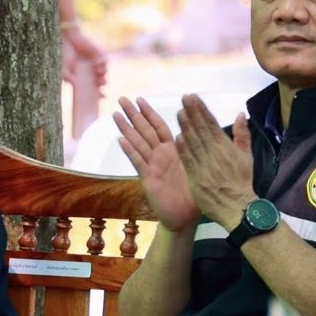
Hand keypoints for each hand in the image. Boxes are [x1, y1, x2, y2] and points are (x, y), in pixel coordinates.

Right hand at [62, 25, 108, 94]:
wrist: (67, 38)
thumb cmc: (63, 54)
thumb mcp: (63, 69)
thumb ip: (68, 78)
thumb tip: (75, 85)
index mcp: (82, 76)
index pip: (92, 88)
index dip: (98, 94)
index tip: (102, 97)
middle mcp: (90, 70)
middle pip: (100, 81)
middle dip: (102, 85)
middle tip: (101, 86)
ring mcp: (94, 62)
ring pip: (104, 72)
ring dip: (103, 75)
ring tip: (98, 75)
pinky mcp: (98, 53)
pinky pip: (105, 61)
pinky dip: (103, 64)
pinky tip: (96, 65)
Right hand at [113, 97, 197, 230]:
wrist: (186, 217)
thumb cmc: (194, 193)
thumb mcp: (200, 166)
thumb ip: (197, 147)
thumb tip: (199, 127)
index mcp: (173, 150)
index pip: (159, 126)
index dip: (149, 113)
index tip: (140, 99)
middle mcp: (160, 156)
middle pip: (144, 131)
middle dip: (133, 115)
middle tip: (122, 99)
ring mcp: (152, 167)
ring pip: (138, 143)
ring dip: (127, 129)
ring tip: (116, 115)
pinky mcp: (148, 179)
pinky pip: (139, 162)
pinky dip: (130, 151)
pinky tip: (121, 140)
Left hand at [175, 95, 257, 229]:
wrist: (238, 207)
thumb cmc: (242, 181)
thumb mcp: (247, 156)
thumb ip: (242, 135)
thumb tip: (240, 114)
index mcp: (226, 148)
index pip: (212, 125)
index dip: (202, 111)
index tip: (193, 97)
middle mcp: (216, 154)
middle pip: (202, 130)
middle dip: (193, 113)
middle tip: (184, 98)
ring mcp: (206, 166)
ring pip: (195, 143)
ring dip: (187, 127)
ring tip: (179, 112)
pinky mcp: (198, 178)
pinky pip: (190, 162)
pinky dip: (184, 150)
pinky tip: (177, 138)